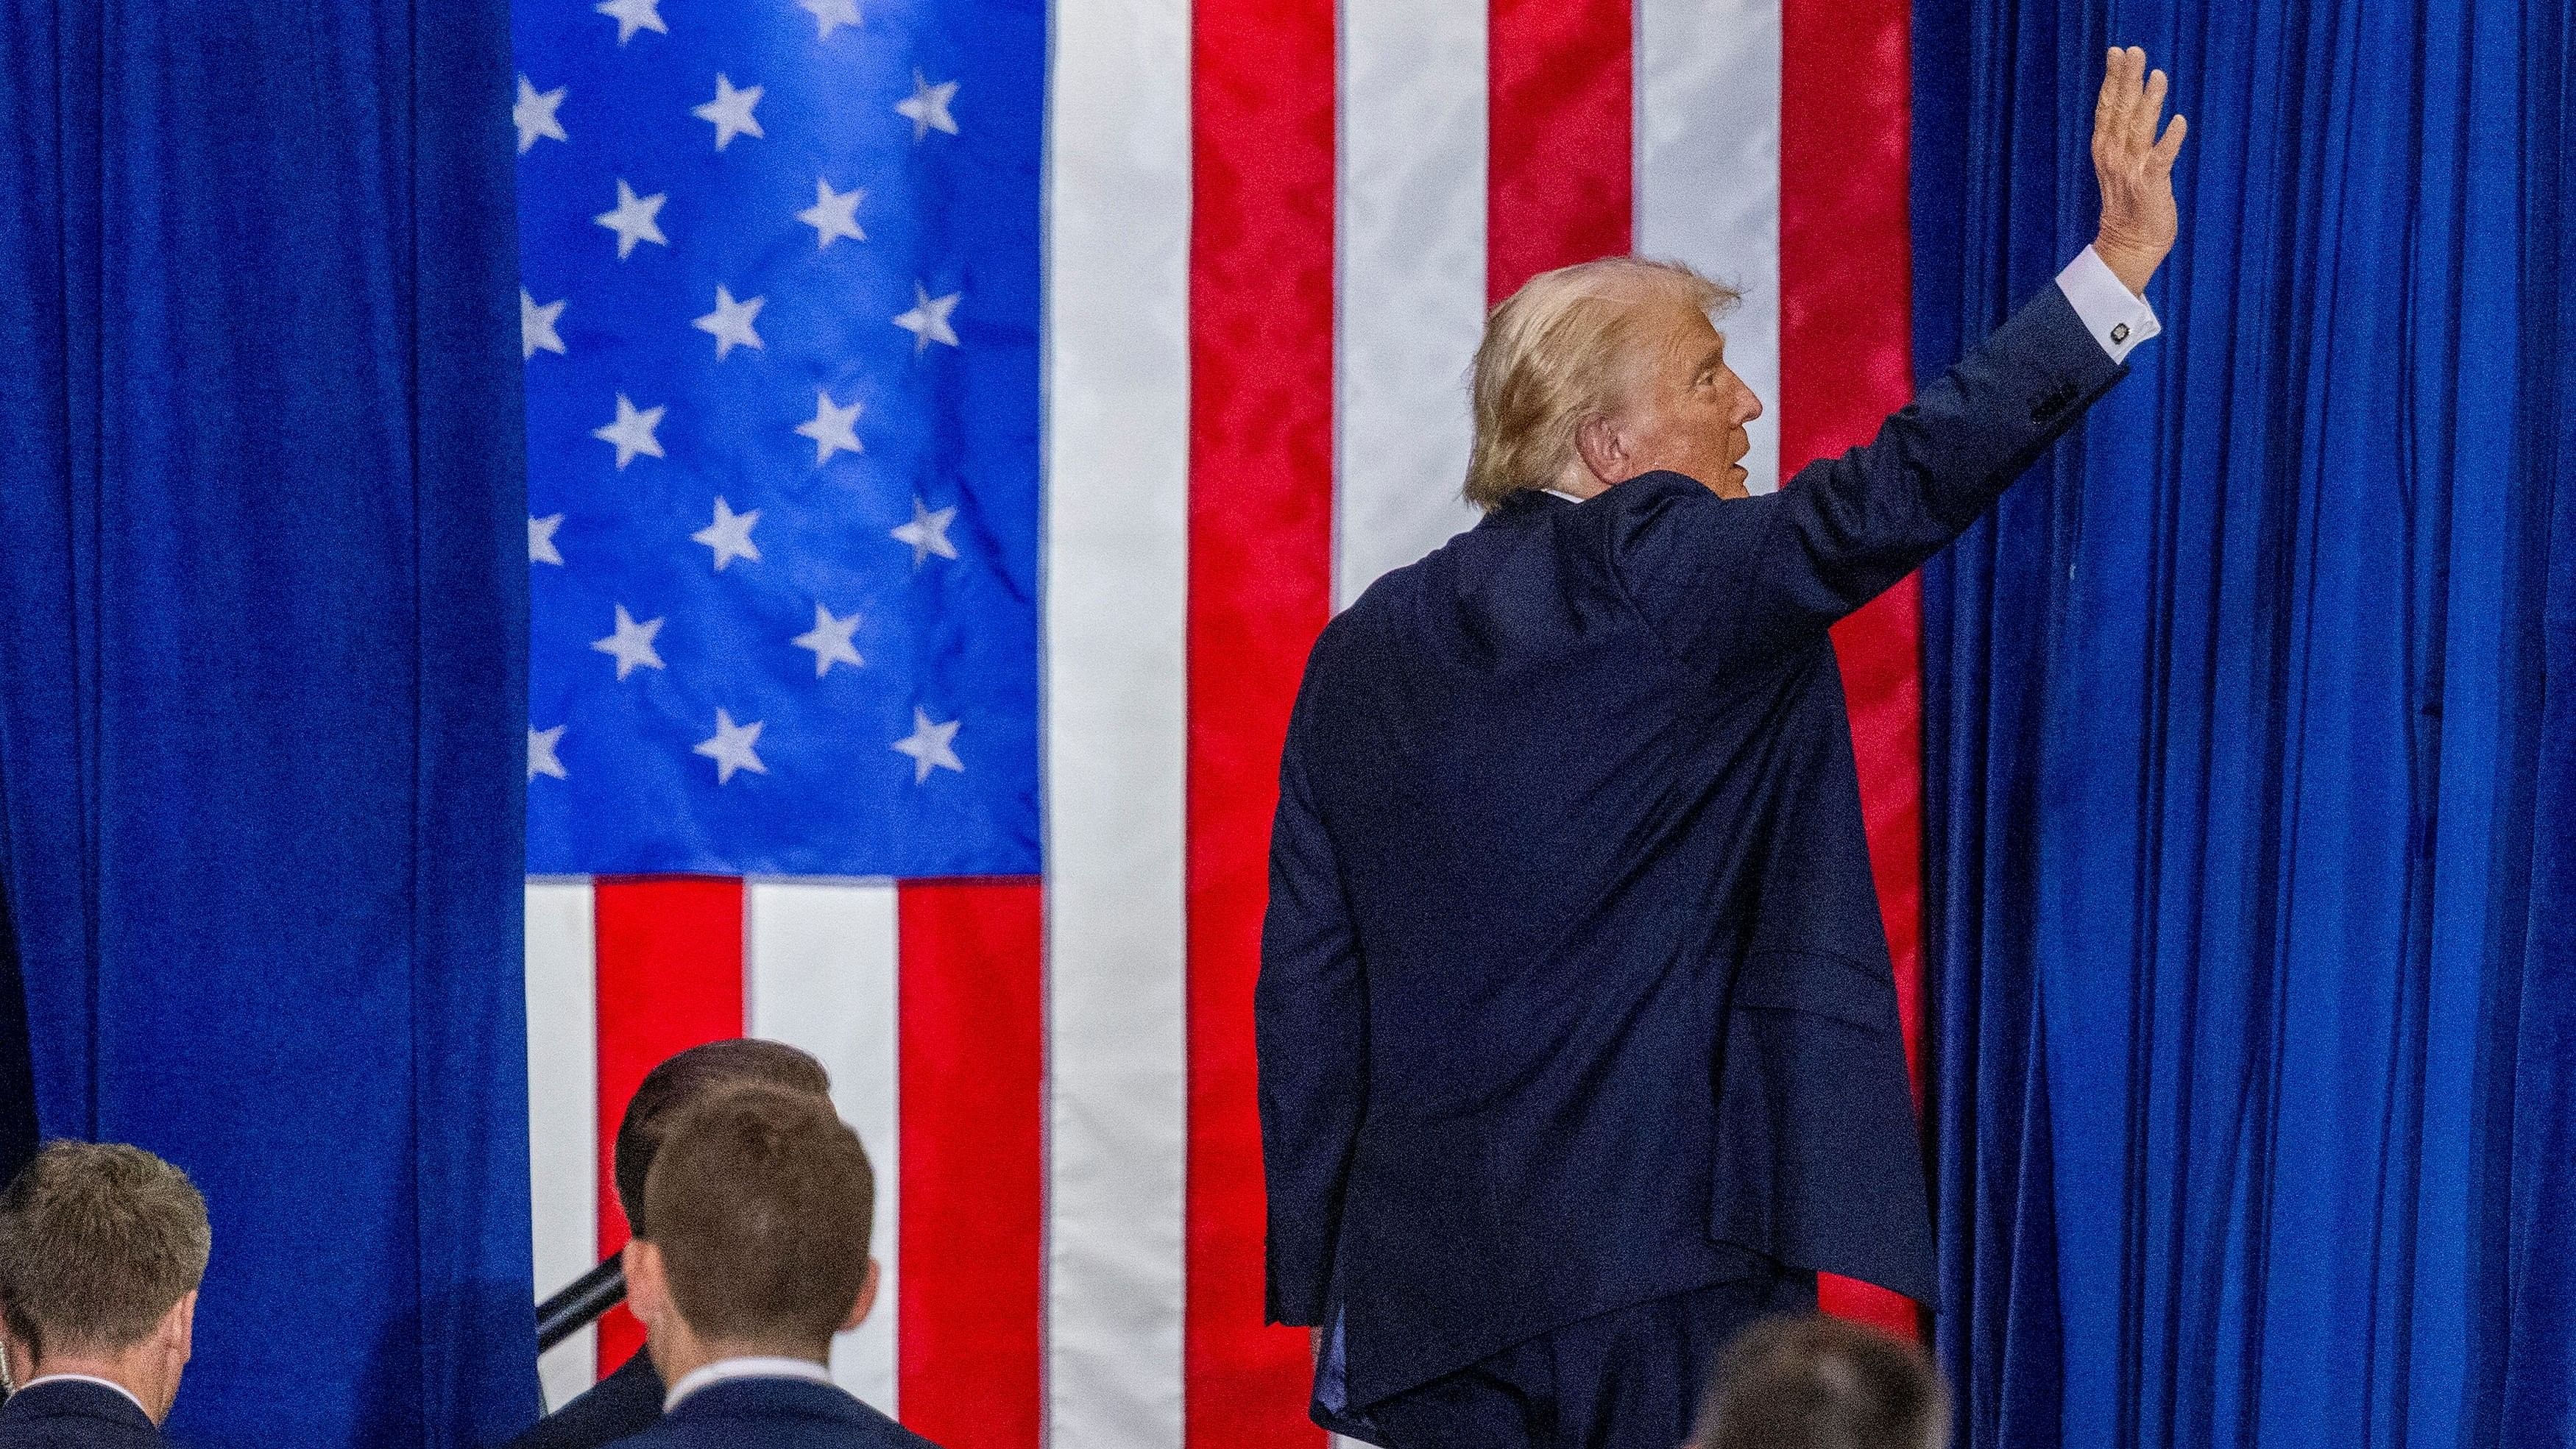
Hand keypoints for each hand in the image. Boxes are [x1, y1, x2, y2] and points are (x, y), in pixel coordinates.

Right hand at [2091, 46, 2187, 295]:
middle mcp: (2114, 156)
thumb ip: (2122, 134)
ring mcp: (2131, 171)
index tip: (2118, 52)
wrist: (2129, 245)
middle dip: (2127, 80)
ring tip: (2158, 76)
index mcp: (2105, 149)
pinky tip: (2178, 121)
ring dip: (2149, 102)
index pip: (2107, 108)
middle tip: (2134, 51)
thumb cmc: (2129, 203)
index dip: (2112, 79)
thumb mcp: (2118, 164)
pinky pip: (2162, 160)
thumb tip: (2130, 100)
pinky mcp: (2151, 187)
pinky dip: (2169, 141)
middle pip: (2120, 112)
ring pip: (2139, 130)